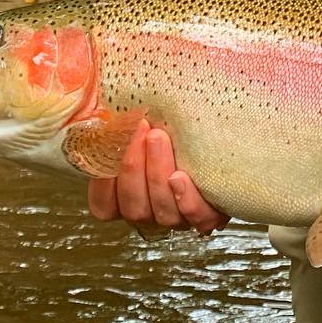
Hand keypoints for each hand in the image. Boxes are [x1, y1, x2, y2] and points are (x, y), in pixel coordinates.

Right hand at [86, 118, 229, 236]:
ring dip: (156, 174)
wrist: (222, 134)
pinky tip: (180, 177)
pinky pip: (198, 218)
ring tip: (158, 138)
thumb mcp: (148, 120)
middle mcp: (152, 211)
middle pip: (134, 207)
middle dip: (132, 168)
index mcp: (129, 198)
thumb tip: (99, 104)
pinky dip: (186, 201)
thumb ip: (123, 121)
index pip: (104, 206)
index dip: (103, 183)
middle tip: (141, 129)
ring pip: (162, 212)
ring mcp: (180, 216)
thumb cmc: (176, 124)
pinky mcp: (210, 214)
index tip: (109, 145)